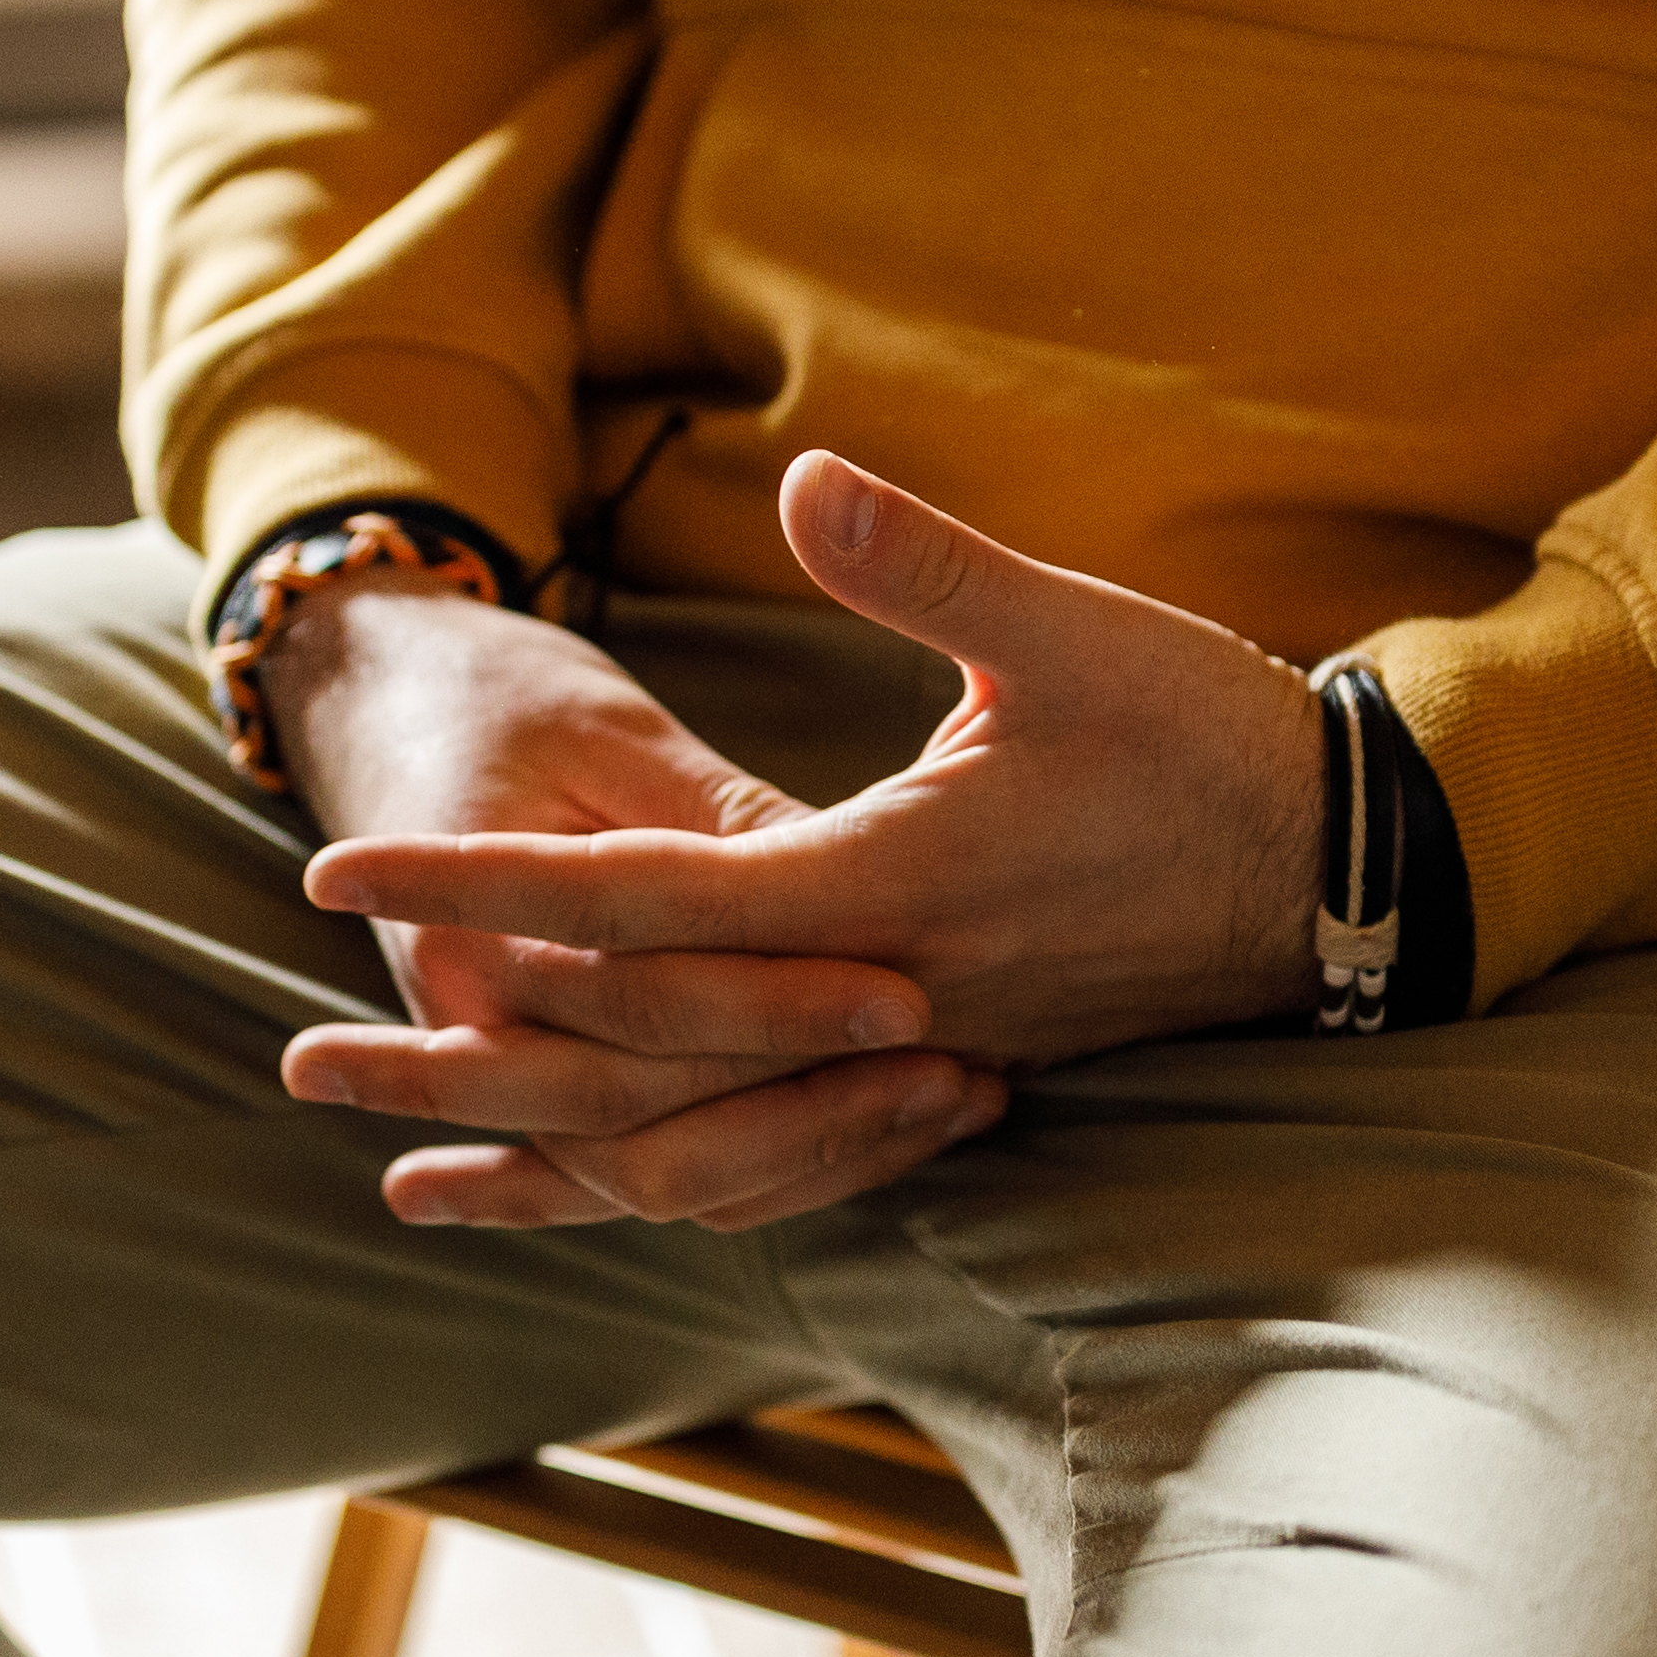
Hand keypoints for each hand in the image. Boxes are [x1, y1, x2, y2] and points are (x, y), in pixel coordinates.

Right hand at [265, 580, 1000, 1230]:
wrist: (382, 705)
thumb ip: (723, 822)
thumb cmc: (501, 695)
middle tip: (966, 1074)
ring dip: (811, 1160)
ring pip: (660, 1180)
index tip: (912, 996)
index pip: (647, 1004)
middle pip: (658, 1125)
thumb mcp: (614, 730)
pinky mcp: (547, 1084)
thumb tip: (863, 884)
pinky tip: (887, 1148)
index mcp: (470, 937)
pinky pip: (650, 1174)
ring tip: (958, 1108)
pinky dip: (764, 1175)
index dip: (783, 1005)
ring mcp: (505, 1075)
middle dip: (820, 1111)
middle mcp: (476, 1034)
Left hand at [308, 451, 1326, 1111]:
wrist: (1354, 870)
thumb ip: (923, 565)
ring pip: (696, 1136)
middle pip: (630, 1056)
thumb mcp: (1064, 631)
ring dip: (544, 1154)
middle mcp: (881, 1003)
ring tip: (400, 1172)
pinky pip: (770, 1146)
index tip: (341, 872)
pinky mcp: (944, 1065)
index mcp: (883, 894)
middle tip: (302, 1062)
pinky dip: (665, 1170)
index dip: (481, 886)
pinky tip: (589, 1178)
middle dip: (465, 1063)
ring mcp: (913, 1051)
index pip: (634, 904)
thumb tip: (803, 479)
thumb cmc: (1212, 737)